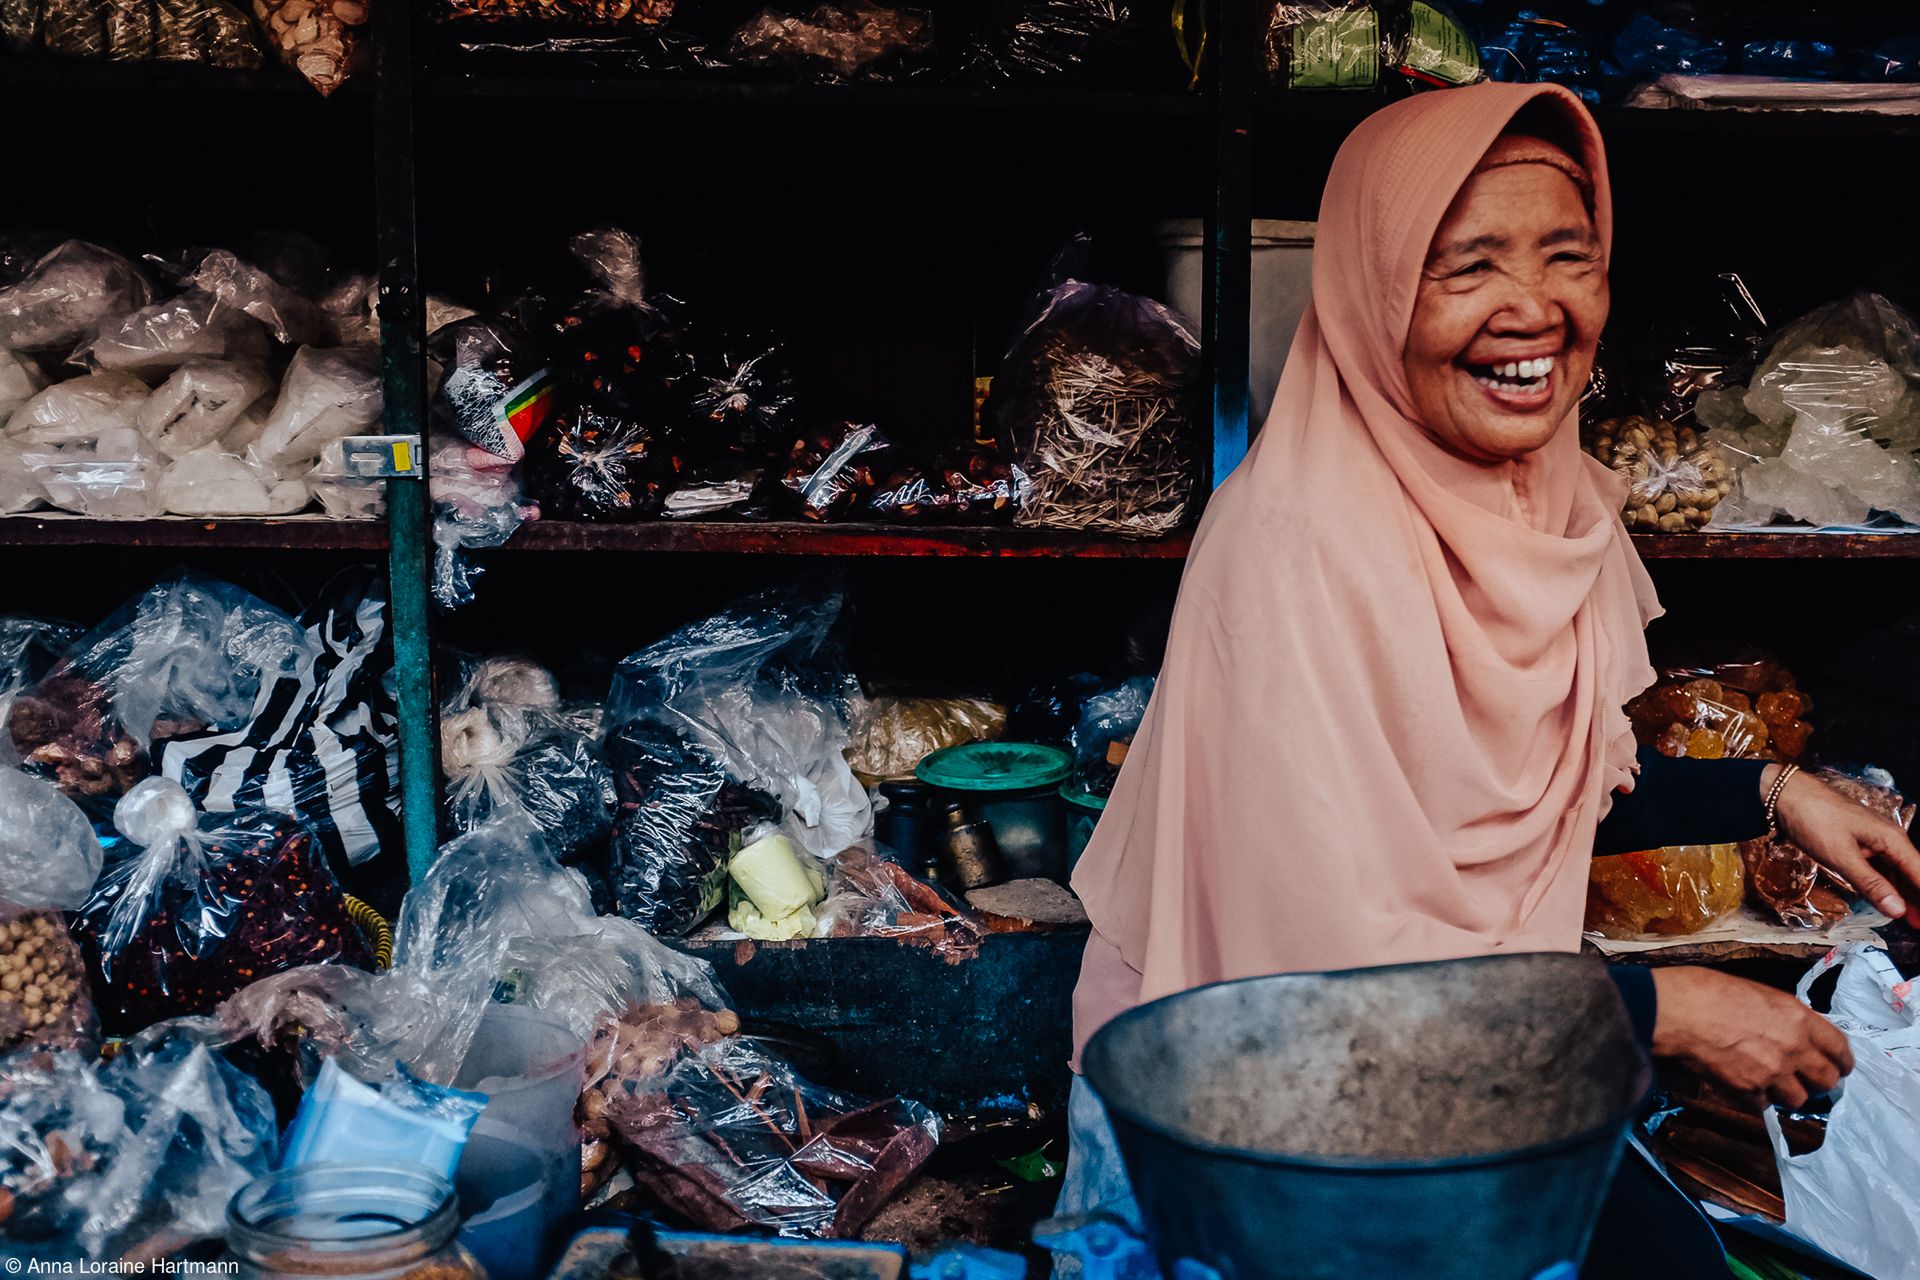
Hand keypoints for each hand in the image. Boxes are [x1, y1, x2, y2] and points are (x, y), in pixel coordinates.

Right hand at [1651, 967, 1852, 1110]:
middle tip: (1805, 1078)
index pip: (1840, 1049)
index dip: (1842, 1061)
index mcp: (1799, 1018)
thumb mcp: (1759, 993)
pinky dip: (1757, 1098)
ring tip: (1770, 1082)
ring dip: (1786, 1093)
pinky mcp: (1748, 1090)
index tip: (1839, 1067)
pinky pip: (1764, 1105)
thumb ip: (1786, 1017)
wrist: (1676, 1010)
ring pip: (1798, 1099)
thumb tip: (1797, 1033)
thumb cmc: (1709, 991)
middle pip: (1827, 1081)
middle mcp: (1793, 1048)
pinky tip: (1743, 1083)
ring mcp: (1772, 1072)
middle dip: (1818, 1082)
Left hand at [1767, 765, 1919, 924]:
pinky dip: (1884, 884)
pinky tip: (1885, 898)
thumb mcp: (1841, 856)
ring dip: (1903, 894)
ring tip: (1910, 919)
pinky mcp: (1857, 843)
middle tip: (1918, 926)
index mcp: (1892, 840)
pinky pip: (1878, 867)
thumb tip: (1899, 911)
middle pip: (1912, 874)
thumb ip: (1871, 884)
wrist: (1784, 794)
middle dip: (1917, 899)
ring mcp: (1873, 841)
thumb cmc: (1814, 821)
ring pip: (1896, 872)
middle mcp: (1889, 840)